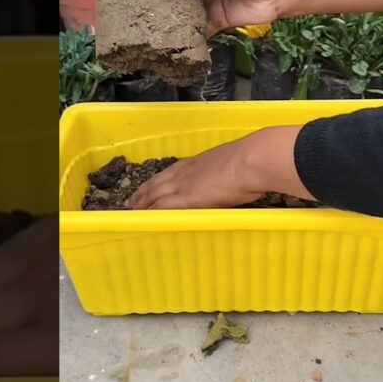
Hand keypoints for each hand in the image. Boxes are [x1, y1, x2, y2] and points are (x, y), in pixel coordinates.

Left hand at [129, 126, 312, 209]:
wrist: (251, 161)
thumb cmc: (250, 162)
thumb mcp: (234, 164)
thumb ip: (227, 172)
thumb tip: (233, 179)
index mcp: (198, 162)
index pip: (171, 171)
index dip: (158, 180)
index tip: (149, 186)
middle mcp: (186, 172)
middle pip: (157, 183)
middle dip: (143, 192)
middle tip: (131, 201)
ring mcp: (184, 185)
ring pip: (155, 195)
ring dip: (142, 203)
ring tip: (132, 212)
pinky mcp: (186, 199)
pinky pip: (162, 208)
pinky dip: (151, 213)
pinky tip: (144, 220)